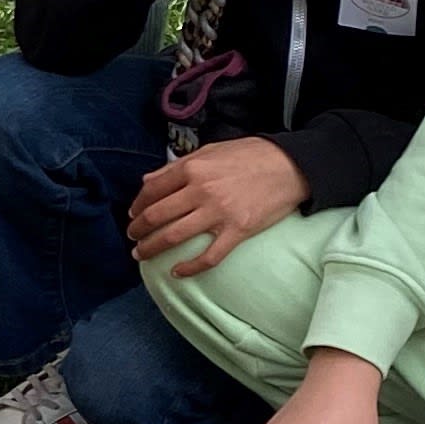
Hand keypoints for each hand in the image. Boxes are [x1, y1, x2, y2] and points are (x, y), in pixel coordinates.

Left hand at [127, 133, 307, 278]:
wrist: (292, 166)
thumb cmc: (251, 155)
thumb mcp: (210, 151)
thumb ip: (177, 166)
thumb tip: (148, 181)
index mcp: (193, 169)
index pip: (152, 190)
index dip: (137, 205)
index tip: (133, 214)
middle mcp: (201, 191)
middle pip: (157, 216)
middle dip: (138, 230)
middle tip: (132, 237)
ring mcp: (219, 213)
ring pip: (174, 237)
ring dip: (152, 248)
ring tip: (141, 254)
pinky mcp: (238, 231)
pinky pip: (209, 256)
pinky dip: (189, 268)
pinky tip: (177, 272)